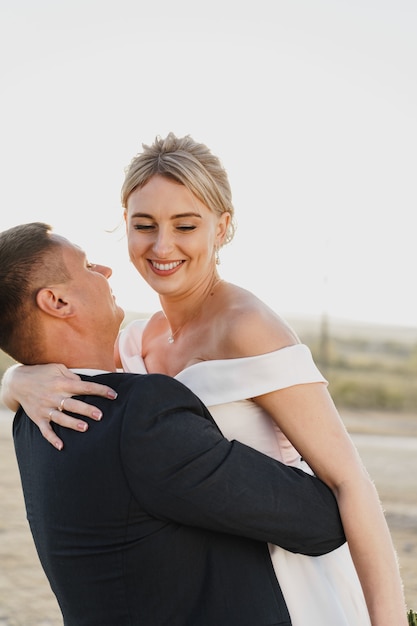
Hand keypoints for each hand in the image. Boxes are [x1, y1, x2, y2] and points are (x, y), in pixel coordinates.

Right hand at [2, 363, 116, 449]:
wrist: (17, 382)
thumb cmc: (41, 373)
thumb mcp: (57, 368)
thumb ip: (71, 376)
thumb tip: (84, 383)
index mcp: (61, 383)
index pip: (84, 387)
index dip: (100, 390)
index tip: (114, 395)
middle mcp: (54, 396)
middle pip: (73, 404)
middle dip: (87, 410)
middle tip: (100, 415)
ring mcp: (45, 408)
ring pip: (60, 418)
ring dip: (72, 423)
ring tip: (85, 428)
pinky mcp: (38, 418)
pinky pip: (45, 430)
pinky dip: (52, 439)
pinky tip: (61, 446)